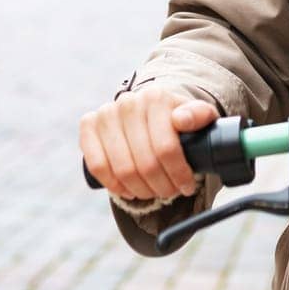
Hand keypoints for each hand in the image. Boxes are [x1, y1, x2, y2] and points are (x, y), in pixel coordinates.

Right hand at [79, 86, 218, 201]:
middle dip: (161, 186)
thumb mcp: (198, 117)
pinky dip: (113, 184)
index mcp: (155, 98)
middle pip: (144, 163)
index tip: (187, 186)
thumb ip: (200, 115)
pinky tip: (128, 189)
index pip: (165, 148)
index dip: (178, 174)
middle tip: (170, 191)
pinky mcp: (88, 125)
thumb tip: (182, 120)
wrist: (150, 112)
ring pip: (122, 169)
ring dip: (140, 189)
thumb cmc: (177, 120)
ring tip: (152, 191)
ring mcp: (106, 113)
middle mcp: (128, 102)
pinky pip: (97, 165)